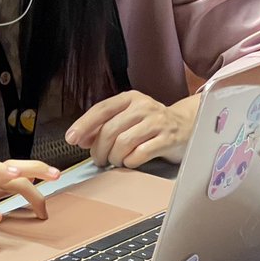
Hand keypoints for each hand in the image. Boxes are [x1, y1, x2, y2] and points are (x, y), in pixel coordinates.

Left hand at [65, 92, 199, 167]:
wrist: (188, 125)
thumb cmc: (152, 123)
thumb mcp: (128, 118)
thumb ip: (105, 126)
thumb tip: (81, 139)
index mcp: (130, 98)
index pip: (101, 109)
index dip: (84, 125)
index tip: (71, 138)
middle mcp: (143, 107)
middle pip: (110, 130)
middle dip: (99, 149)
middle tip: (97, 159)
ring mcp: (157, 122)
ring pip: (123, 143)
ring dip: (114, 157)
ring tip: (115, 161)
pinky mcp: (168, 139)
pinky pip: (140, 154)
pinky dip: (130, 162)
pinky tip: (130, 162)